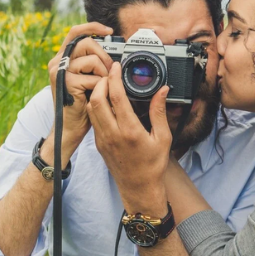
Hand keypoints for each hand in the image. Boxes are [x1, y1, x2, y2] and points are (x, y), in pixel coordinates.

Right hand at [46, 22, 114, 145]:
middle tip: (108, 71)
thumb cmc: (83, 103)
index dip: (93, 27)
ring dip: (103, 73)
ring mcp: (60, 72)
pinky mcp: (67, 83)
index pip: (76, 32)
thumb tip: (111, 50)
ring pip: (92, 60)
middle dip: (104, 56)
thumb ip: (93, 62)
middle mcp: (58, 62)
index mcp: (62, 57)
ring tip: (100, 86)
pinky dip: (101, 86)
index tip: (109, 31)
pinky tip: (95, 95)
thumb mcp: (87, 77)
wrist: (71, 127)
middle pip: (87, 43)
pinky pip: (94, 77)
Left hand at [87, 62, 171, 215]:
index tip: (116, 67)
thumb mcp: (163, 138)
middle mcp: (112, 134)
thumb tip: (162, 91)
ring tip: (106, 85)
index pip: (116, 97)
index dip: (114, 78)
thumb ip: (159, 112)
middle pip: (97, 99)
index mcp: (129, 131)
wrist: (139, 188)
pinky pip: (94, 119)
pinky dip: (96, 106)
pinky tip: (106, 102)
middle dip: (101, 82)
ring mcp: (103, 139)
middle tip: (109, 73)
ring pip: (91, 109)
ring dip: (96, 93)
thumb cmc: (152, 166)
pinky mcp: (99, 144)